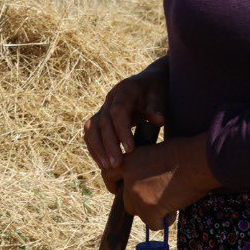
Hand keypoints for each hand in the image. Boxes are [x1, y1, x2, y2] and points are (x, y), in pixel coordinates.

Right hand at [84, 69, 167, 190]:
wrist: (147, 82)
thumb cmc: (155, 91)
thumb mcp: (159, 96)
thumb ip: (157, 108)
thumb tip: (159, 120)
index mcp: (124, 91)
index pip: (118, 112)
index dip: (122, 131)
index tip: (130, 150)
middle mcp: (109, 99)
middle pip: (102, 122)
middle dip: (108, 145)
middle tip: (116, 164)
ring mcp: (103, 108)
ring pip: (91, 128)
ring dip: (97, 148)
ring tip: (107, 167)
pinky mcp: (100, 118)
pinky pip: (90, 133)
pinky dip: (94, 148)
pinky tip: (102, 164)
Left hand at [121, 135, 218, 230]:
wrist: (198, 161)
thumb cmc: (185, 153)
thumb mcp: (156, 152)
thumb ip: (144, 167)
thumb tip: (146, 181)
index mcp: (129, 160)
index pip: (108, 175)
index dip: (112, 185)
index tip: (116, 191)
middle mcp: (128, 177)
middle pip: (127, 202)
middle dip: (142, 205)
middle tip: (160, 200)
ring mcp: (136, 193)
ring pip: (140, 214)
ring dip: (154, 212)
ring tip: (172, 200)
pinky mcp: (148, 208)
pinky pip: (154, 224)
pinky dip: (165, 220)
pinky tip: (175, 207)